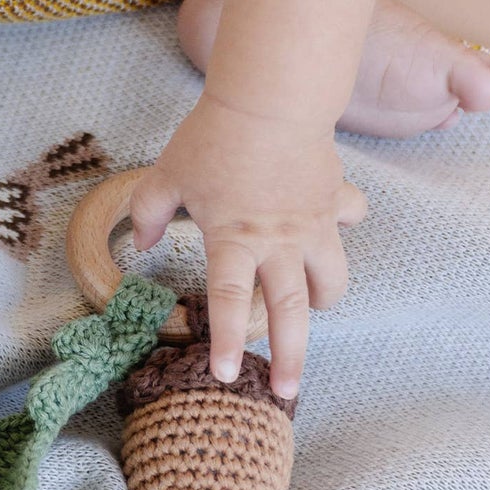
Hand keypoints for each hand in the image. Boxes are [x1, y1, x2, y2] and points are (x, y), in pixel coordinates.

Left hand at [129, 93, 365, 399]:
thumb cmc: (212, 137)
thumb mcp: (165, 175)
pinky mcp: (335, 200)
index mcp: (233, 238)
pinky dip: (343, 228)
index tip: (224, 376)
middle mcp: (278, 241)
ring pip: (331, 280)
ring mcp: (313, 224)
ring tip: (309, 309)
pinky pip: (350, 221)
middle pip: (289, 312)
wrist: (270, 97)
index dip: (226, 342)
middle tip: (287, 392)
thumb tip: (139, 247)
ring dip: (321, 300)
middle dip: (290, 359)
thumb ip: (148, 214)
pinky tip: (331, 228)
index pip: (229, 301)